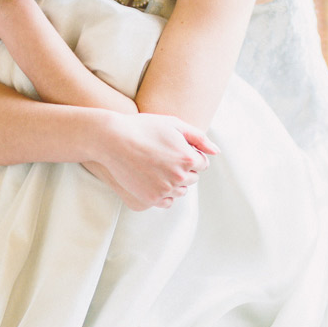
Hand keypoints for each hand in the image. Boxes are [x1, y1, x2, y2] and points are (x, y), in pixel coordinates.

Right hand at [97, 113, 217, 208]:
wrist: (112, 139)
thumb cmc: (143, 127)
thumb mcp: (173, 124)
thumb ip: (199, 137)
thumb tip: (216, 152)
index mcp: (188, 158)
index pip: (202, 163)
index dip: (190, 154)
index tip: (174, 149)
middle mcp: (179, 177)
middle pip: (192, 179)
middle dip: (183, 169)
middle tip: (164, 157)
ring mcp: (164, 190)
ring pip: (180, 192)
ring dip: (174, 182)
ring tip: (157, 167)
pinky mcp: (150, 200)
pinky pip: (166, 202)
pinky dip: (163, 193)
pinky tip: (152, 180)